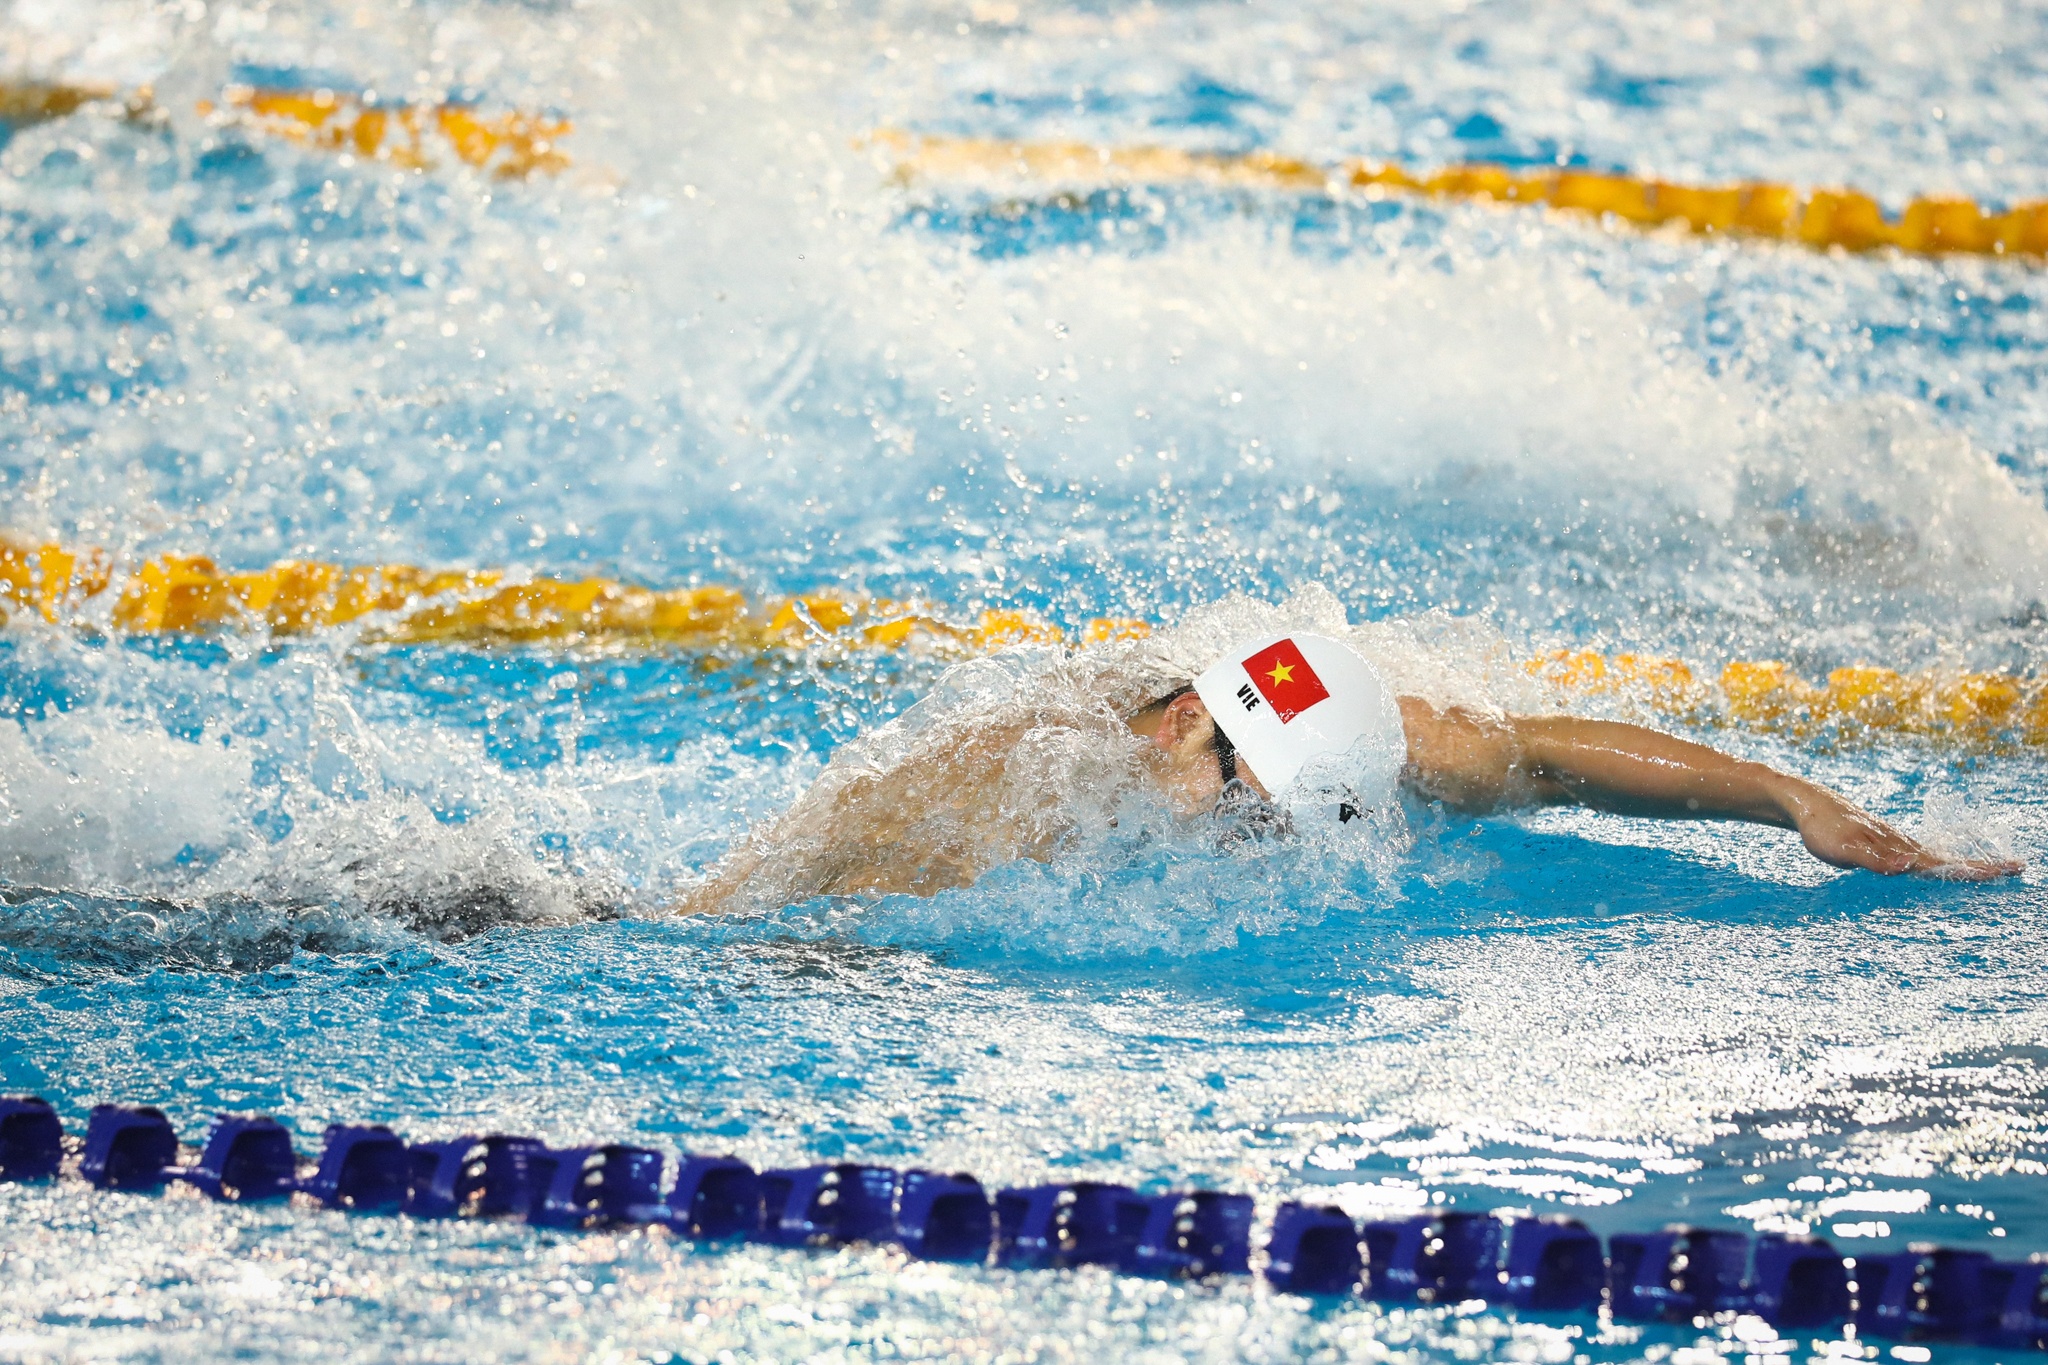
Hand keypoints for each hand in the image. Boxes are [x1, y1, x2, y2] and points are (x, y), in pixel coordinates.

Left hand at [1790, 788, 2021, 880]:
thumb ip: (1877, 861)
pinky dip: (1938, 859)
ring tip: (1991, 870)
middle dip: (1980, 866)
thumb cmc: (1823, 830)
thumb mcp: (1845, 850)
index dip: (1974, 869)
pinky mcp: (1883, 840)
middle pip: (1947, 858)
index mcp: (1898, 850)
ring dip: (1964, 863)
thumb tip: (1911, 866)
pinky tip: (1943, 863)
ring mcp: (1894, 841)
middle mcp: (1901, 844)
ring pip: (1935, 854)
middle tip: (2016, 868)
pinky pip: (1917, 852)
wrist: (1806, 803)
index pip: (1944, 864)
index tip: (2007, 869)